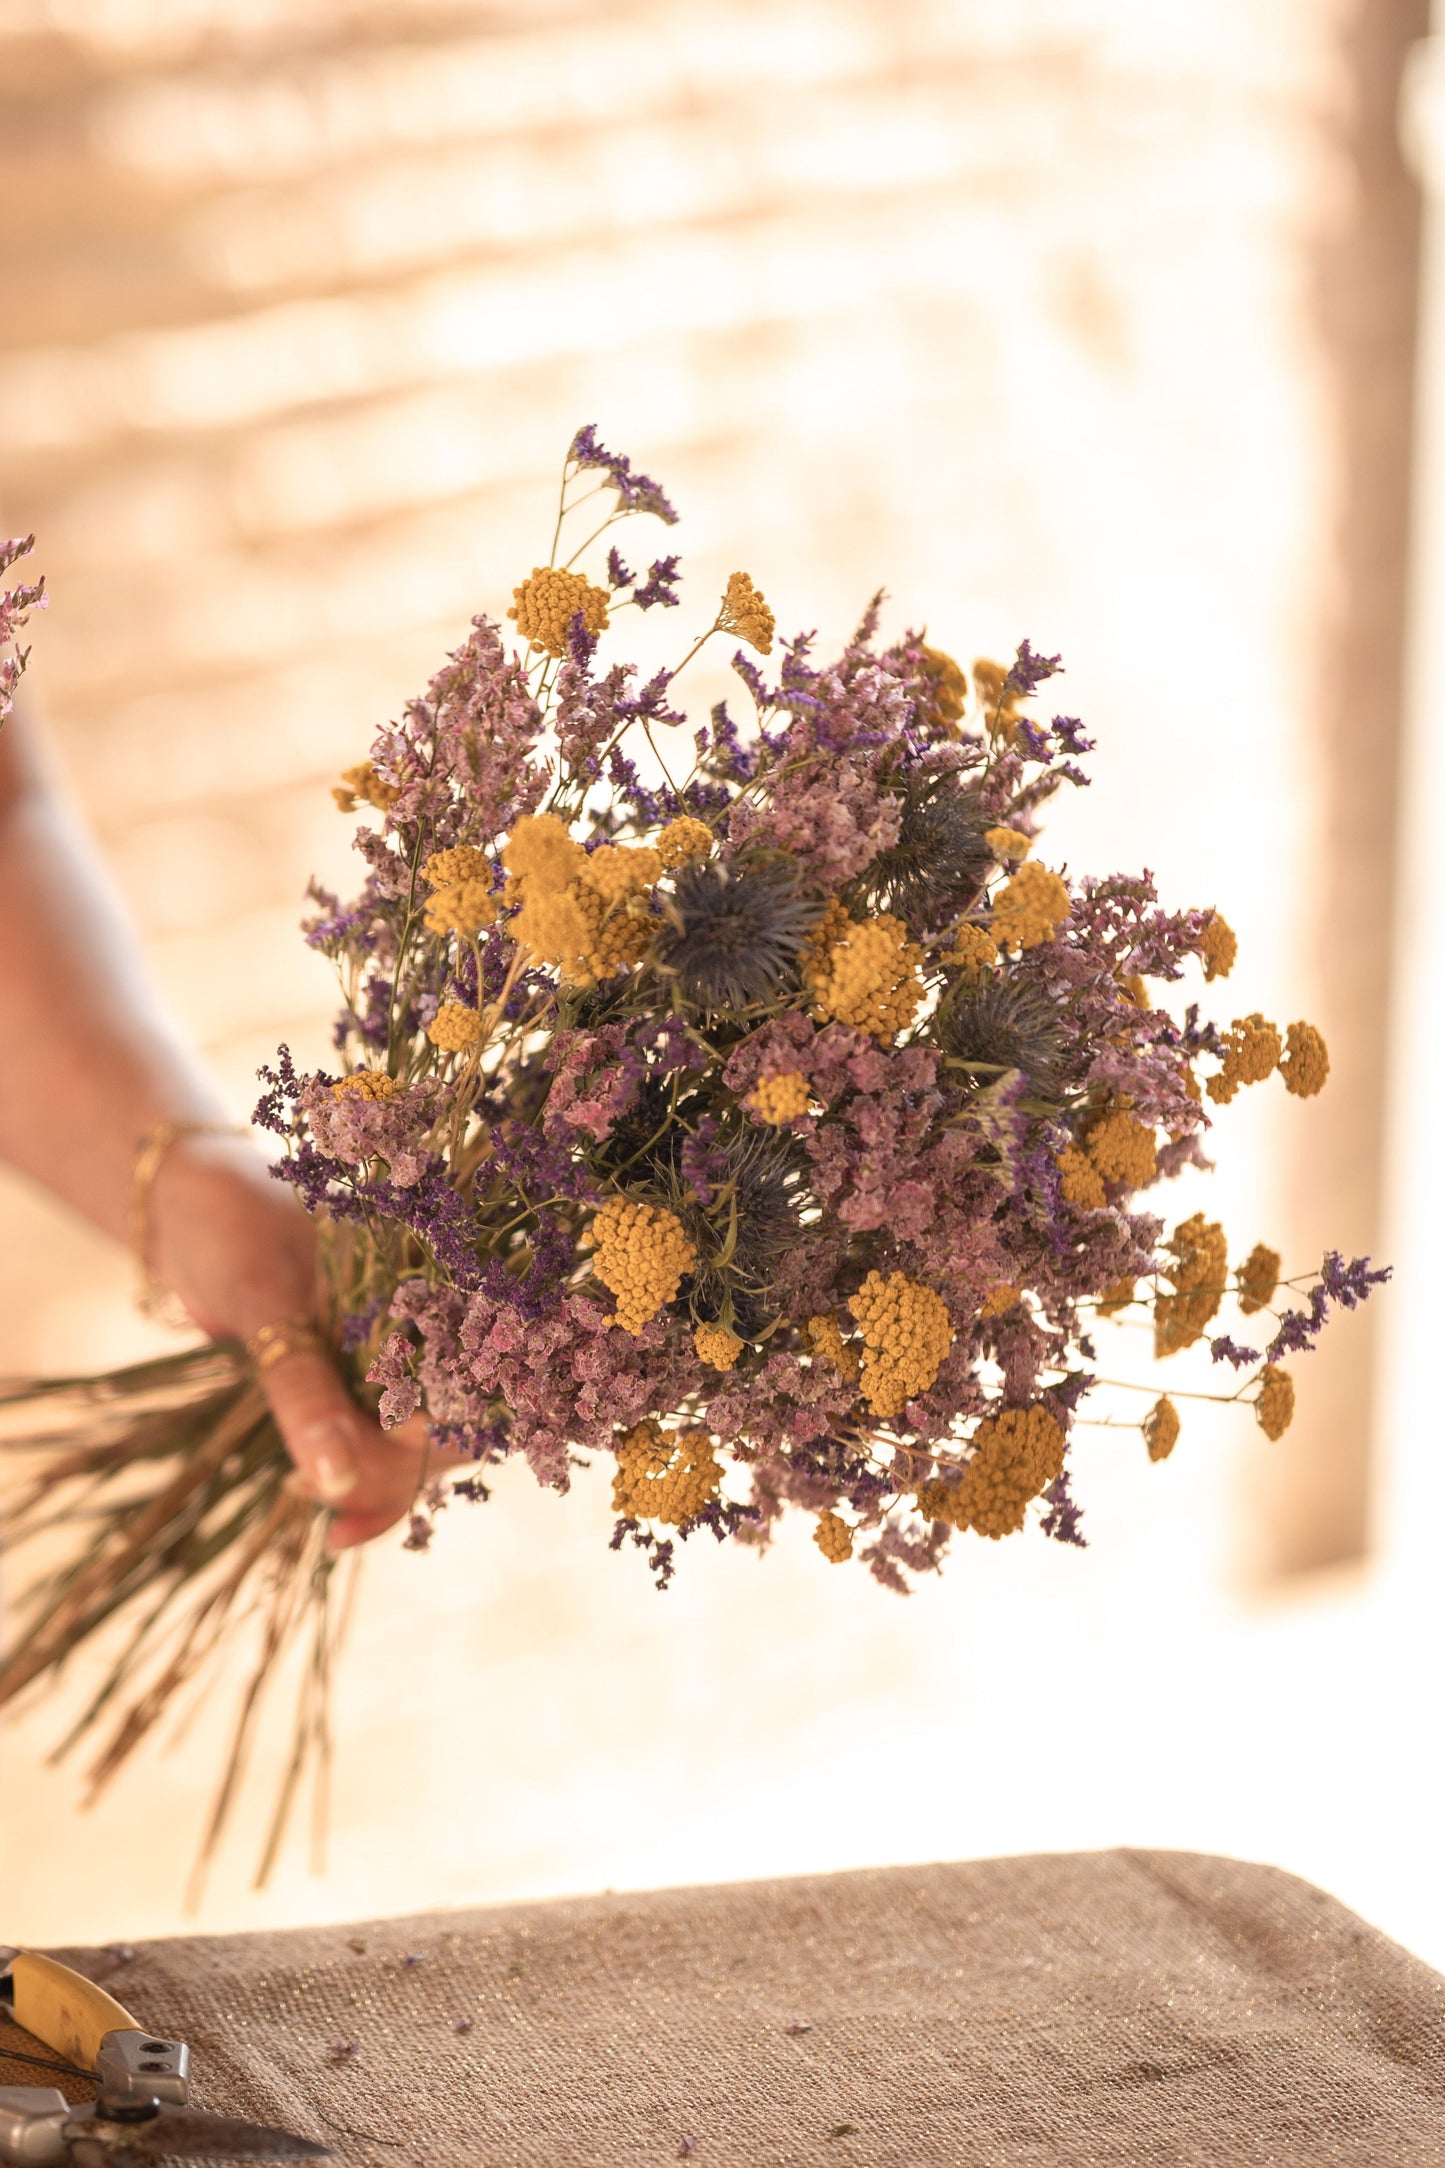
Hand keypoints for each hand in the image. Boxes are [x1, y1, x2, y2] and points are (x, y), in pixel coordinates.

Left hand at [149, 1134, 437, 1548]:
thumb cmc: (231, 1227)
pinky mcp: (358, 1382)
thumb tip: (335, 1480)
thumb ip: (302, 1389)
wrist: (185, 1208)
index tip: (370, 1474)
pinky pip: (378, 1445)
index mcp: (436, 1277)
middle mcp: (430, 1319)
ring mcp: (395, 1353)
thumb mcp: (267, 1304)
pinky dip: (361, 1484)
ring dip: (378, 1486)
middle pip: (453, 1423)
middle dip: (399, 1473)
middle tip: (331, 1501)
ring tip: (319, 1507)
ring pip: (416, 1443)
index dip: (435, 1440)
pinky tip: (339, 1524)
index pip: (470, 1376)